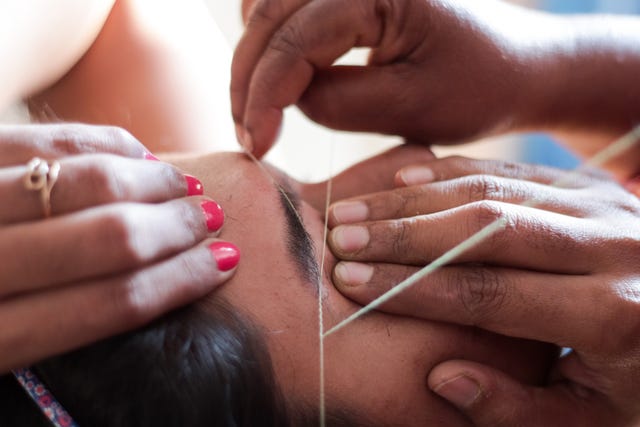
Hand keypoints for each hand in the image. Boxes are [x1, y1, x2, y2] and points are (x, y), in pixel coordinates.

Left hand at [0, 124, 237, 372]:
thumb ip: (44, 336)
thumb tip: (141, 298)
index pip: (112, 303)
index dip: (181, 281)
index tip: (226, 263)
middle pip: (112, 239)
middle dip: (180, 229)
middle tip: (216, 222)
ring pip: (84, 182)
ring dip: (153, 184)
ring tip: (187, 191)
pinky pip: (44, 139)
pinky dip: (104, 143)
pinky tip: (139, 155)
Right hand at [232, 0, 542, 156]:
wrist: (515, 67)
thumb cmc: (478, 88)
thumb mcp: (411, 107)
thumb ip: (336, 102)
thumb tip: (282, 99)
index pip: (296, 40)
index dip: (264, 95)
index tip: (257, 146)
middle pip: (268, 16)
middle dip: (249, 79)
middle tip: (250, 137)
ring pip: (268, 5)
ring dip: (255, 58)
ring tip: (259, 112)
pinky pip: (288, 5)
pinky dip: (272, 40)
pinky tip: (277, 77)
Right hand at [327, 156, 639, 425]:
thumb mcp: (593, 420)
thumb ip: (517, 410)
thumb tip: (444, 378)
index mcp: (616, 314)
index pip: (491, 294)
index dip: (413, 287)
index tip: (351, 281)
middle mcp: (613, 246)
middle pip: (486, 228)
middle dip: (403, 234)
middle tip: (339, 238)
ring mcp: (603, 205)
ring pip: (491, 189)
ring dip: (415, 199)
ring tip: (355, 209)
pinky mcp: (591, 185)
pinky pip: (510, 169)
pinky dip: (452, 172)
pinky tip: (403, 179)